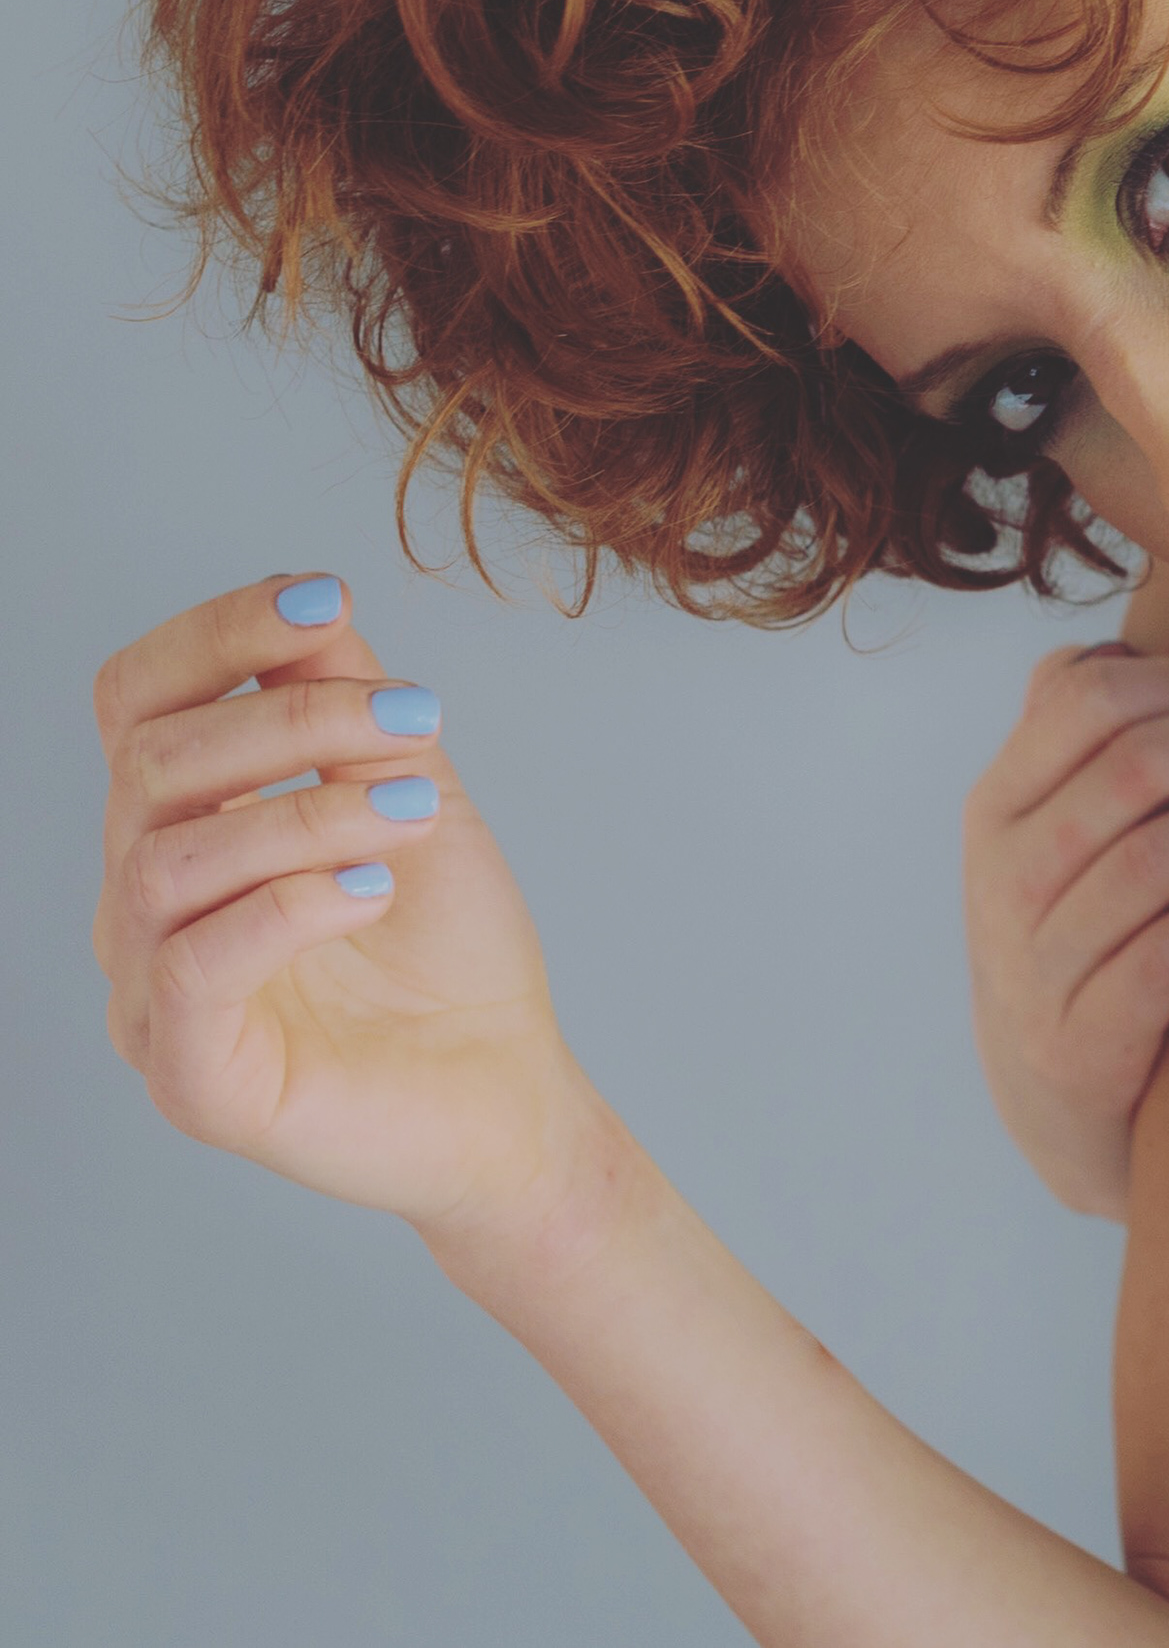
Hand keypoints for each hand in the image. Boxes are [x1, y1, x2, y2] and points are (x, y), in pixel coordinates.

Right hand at [92, 574, 602, 1249]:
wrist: (509, 1092)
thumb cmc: (449, 953)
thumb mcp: (409, 796)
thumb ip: (349, 707)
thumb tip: (311, 601)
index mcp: (187, 825)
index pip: (137, 701)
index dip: (214, 635)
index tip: (324, 598)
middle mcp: (147, 904)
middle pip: (153, 764)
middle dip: (293, 720)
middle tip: (418, 719)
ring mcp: (154, 994)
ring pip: (168, 858)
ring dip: (308, 811)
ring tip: (418, 810)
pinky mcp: (192, 1076)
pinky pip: (193, 968)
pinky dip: (290, 905)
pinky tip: (373, 889)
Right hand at [964, 638, 1168, 1218]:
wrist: (1063, 1105)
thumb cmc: (1095, 930)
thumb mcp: (1067, 829)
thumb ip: (1096, 737)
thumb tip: (1168, 642)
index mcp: (1000, 804)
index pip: (1087, 700)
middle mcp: (1004, 878)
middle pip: (1132, 769)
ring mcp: (1036, 966)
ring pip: (1153, 856)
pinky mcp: (1084, 1043)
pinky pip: (1168, 955)